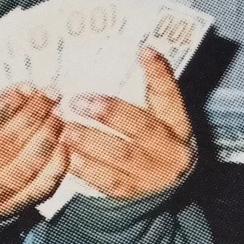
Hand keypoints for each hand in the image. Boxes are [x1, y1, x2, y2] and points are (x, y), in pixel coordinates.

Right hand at [0, 87, 67, 221]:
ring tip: (57, 119)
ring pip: (22, 168)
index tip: (25, 89)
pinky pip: (36, 191)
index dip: (5, 106)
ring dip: (45, 139)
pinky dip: (54, 168)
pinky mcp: (6, 212)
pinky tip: (62, 149)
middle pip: (2, 147)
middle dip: (31, 117)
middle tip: (49, 98)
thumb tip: (17, 99)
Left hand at [60, 47, 195, 199]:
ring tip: (66, 128)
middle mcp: (171, 149)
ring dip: (91, 141)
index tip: (144, 51)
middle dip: (111, 113)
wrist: (162, 184)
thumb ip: (141, 94)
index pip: (171, 94)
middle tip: (79, 101)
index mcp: (177, 123)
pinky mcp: (133, 192)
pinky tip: (68, 156)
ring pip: (122, 155)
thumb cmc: (151, 140)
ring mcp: (153, 173)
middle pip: (143, 128)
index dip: (159, 74)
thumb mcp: (156, 116)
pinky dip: (86, 168)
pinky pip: (108, 180)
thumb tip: (115, 60)